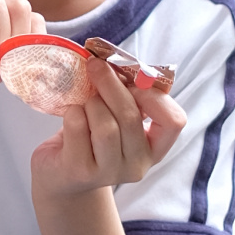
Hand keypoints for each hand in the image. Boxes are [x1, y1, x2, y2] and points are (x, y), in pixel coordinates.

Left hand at [30, 60, 185, 206]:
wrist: (60, 173)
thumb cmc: (92, 135)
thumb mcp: (116, 115)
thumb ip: (127, 94)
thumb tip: (116, 61)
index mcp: (154, 148)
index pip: (174, 121)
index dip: (154, 96)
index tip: (134, 81)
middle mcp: (137, 165)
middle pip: (130, 117)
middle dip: (111, 85)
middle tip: (95, 65)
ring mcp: (109, 173)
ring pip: (105, 126)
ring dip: (91, 103)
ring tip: (85, 103)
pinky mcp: (79, 172)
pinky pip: (78, 127)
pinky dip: (72, 112)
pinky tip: (71, 116)